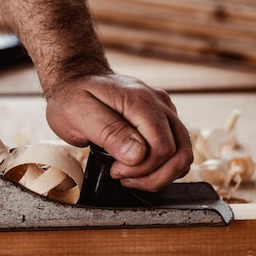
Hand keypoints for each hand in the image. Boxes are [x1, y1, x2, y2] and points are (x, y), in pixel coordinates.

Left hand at [45, 72, 192, 191]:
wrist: (75, 78)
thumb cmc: (73, 96)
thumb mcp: (79, 114)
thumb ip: (110, 133)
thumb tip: (138, 155)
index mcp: (140, 101)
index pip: (162, 147)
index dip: (141, 168)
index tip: (115, 170)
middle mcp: (159, 104)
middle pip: (179, 153)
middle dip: (152, 176)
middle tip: (122, 176)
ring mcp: (164, 110)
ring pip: (182, 154)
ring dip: (159, 175)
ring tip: (130, 176)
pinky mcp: (163, 118)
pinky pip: (175, 149)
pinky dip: (161, 166)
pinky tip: (137, 167)